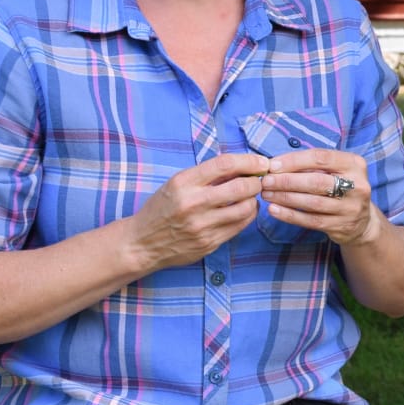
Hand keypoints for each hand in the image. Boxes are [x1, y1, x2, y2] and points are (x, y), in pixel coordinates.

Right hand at [124, 151, 269, 272]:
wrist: (142, 243)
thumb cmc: (161, 209)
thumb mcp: (176, 183)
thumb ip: (206, 175)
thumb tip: (241, 165)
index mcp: (183, 183)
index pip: (225, 164)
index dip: (249, 161)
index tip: (260, 162)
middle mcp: (193, 203)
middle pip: (241, 186)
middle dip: (256, 181)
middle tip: (257, 180)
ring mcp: (202, 226)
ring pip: (246, 208)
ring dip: (254, 199)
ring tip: (249, 196)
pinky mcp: (210, 243)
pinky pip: (240, 226)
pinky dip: (248, 215)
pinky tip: (244, 210)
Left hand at [262, 148, 379, 245]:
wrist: (362, 221)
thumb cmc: (341, 188)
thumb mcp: (335, 171)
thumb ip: (312, 166)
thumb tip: (276, 165)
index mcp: (354, 164)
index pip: (320, 158)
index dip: (294, 161)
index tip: (272, 165)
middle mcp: (357, 185)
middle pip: (316, 181)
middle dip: (286, 181)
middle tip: (266, 181)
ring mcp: (351, 208)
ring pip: (312, 203)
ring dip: (285, 198)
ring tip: (266, 194)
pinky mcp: (342, 226)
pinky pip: (311, 221)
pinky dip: (290, 215)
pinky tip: (274, 210)